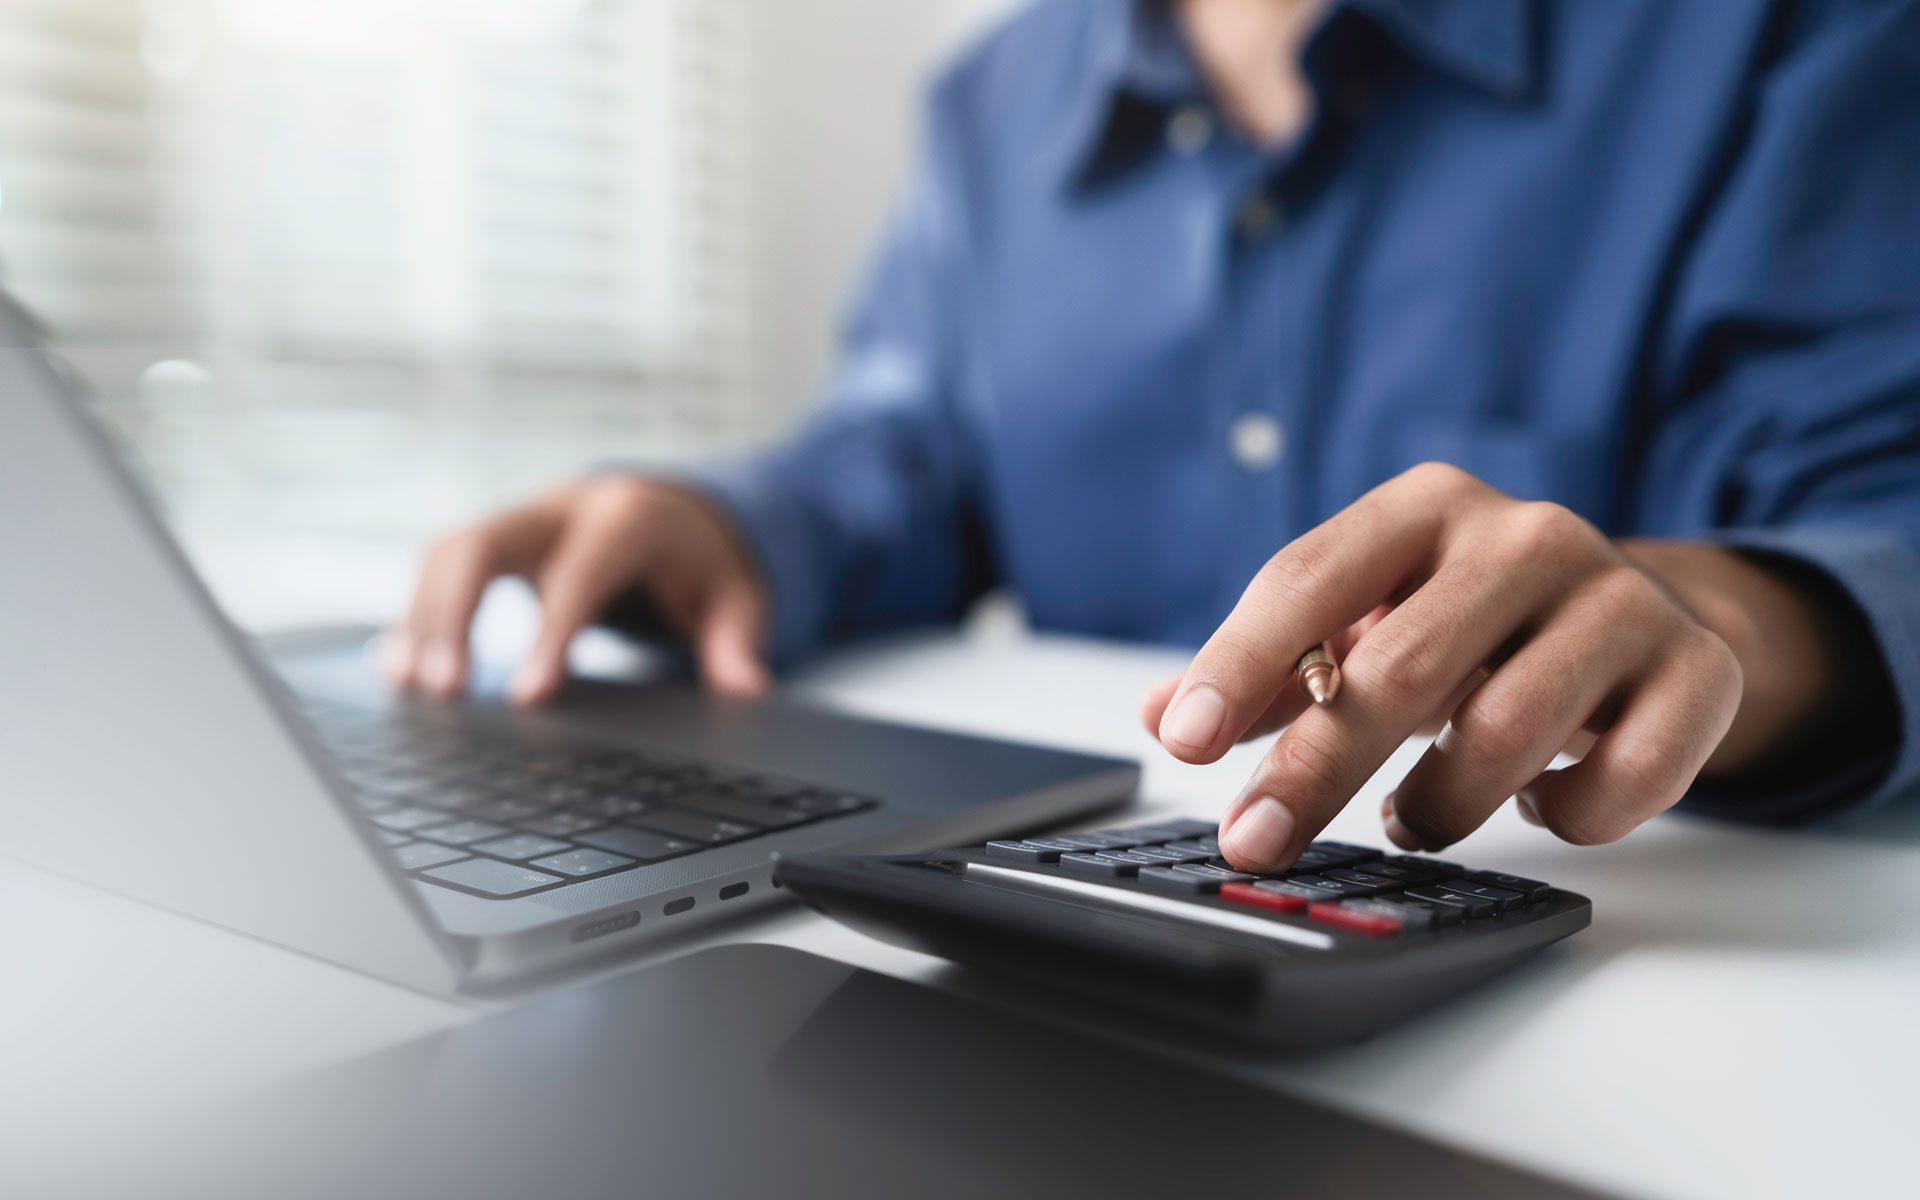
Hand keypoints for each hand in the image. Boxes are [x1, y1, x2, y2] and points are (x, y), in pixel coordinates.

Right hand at [385, 477, 769, 704]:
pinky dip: (418, 615)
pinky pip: (441, 567)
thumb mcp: (740, 594)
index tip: (527, 698)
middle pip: (485, 543)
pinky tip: (399, 666)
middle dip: (456, 614)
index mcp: (626, 517)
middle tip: (444, 690)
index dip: (549, 635)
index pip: (578, 575)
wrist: (676, 508)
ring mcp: (522, 519)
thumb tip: (747, 689)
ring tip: (411, 687)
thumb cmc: (704, 559)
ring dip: (423, 616)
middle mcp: (563, 508)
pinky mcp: (498, 543)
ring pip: (449, 551)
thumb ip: (739, 640)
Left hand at [1139, 463, 1746, 871]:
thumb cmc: (1466, 623)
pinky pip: (1625, 776)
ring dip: (1438, 804)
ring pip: (1509, 729)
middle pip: (1402, 666)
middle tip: (1255, 840)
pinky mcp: (1698, 670)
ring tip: (1408, 820)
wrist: (1634, 611)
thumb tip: (1159, 714)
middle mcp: (1528, 535)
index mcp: (1424, 507)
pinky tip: (1536, 806)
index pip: (1311, 578)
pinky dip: (1566, 816)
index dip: (1240, 662)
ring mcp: (1622, 598)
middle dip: (1315, 769)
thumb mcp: (1367, 621)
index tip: (1184, 741)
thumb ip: (1270, 668)